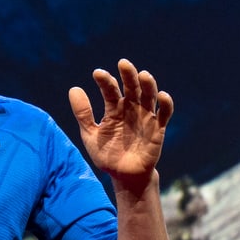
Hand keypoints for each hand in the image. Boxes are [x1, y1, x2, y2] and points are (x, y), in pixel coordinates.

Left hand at [69, 58, 173, 188]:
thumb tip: (73, 88)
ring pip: (149, 95)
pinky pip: (164, 113)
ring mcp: (146, 117)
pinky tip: (162, 95)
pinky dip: (166, 103)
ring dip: (148, 84)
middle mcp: (131, 108)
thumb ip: (83, 113)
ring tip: (143, 75)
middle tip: (123, 63)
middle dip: (128, 75)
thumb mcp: (90, 135)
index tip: (98, 73)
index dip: (105, 81)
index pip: (111, 90)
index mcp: (114, 109)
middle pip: (131, 87)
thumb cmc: (107, 155)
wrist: (124, 177)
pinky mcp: (158, 128)